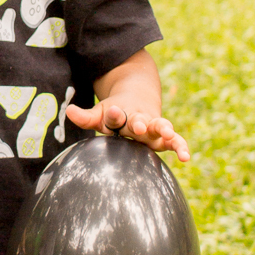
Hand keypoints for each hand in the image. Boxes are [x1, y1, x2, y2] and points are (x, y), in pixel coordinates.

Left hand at [66, 101, 189, 162]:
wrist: (138, 96)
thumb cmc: (114, 112)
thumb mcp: (99, 114)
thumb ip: (85, 117)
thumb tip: (68, 111)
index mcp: (120, 114)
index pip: (116, 114)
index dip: (114, 113)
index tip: (113, 110)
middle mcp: (138, 119)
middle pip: (139, 120)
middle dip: (139, 123)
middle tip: (139, 125)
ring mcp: (152, 126)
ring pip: (159, 126)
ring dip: (163, 129)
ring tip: (168, 133)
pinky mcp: (163, 135)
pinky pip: (174, 141)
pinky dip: (180, 147)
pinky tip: (186, 157)